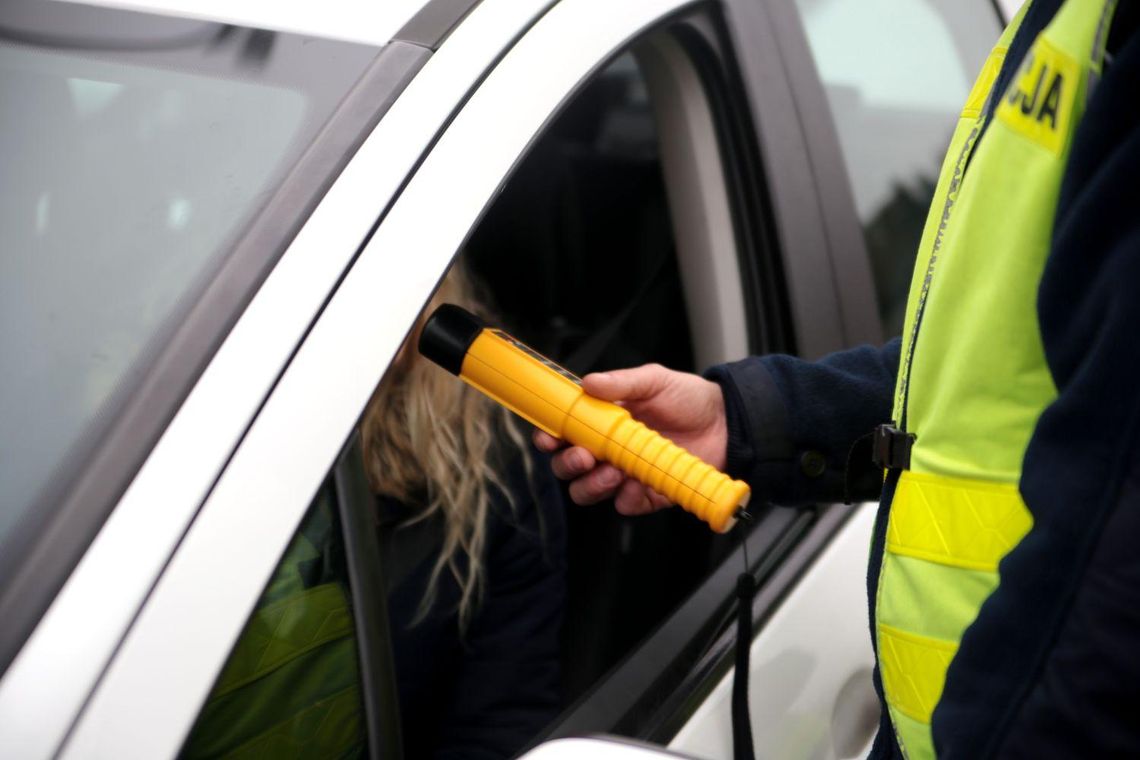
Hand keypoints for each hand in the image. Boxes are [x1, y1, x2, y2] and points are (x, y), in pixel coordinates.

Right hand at [533, 363, 727, 515]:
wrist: (728, 423)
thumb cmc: (690, 399)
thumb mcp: (654, 381)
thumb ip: (621, 382)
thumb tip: (588, 382)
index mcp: (602, 421)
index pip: (563, 433)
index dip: (549, 438)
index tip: (549, 438)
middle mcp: (608, 450)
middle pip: (568, 467)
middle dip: (568, 464)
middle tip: (584, 456)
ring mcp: (624, 474)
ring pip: (588, 491)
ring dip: (593, 484)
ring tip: (613, 470)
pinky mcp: (646, 494)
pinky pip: (623, 505)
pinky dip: (625, 497)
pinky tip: (637, 483)